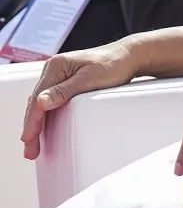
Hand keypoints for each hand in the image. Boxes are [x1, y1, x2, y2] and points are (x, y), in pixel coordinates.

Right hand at [21, 43, 138, 159]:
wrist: (129, 56)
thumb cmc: (113, 64)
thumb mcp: (90, 78)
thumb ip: (64, 90)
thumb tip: (40, 102)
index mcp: (56, 65)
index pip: (38, 97)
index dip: (32, 120)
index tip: (28, 138)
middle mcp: (54, 69)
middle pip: (36, 102)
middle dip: (31, 127)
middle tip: (30, 151)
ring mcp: (59, 76)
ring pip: (41, 103)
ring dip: (37, 124)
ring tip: (34, 146)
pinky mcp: (65, 82)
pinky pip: (51, 101)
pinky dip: (46, 116)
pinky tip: (44, 129)